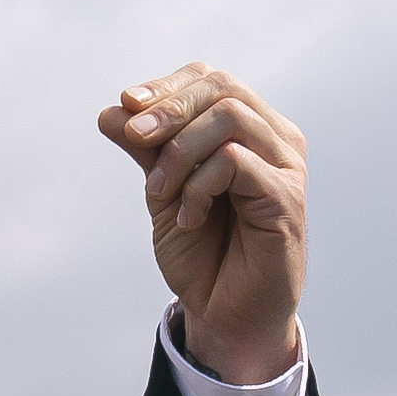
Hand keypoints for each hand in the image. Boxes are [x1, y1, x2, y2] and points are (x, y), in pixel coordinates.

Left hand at [98, 64, 306, 385]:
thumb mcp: (164, 193)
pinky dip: (199, 184)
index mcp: (251, 130)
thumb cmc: (204, 255)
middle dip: (168, 109)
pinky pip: (235, 161)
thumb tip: (110, 110)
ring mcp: (286, 166)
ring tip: (160, 194)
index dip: (166, 87)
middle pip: (222, 88)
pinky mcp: (286, 197)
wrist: (226, 315)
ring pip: (229, 117)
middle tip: (134, 138)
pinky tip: (188, 218)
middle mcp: (276, 139)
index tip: (125, 106)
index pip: (211, 80)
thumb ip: (146, 151)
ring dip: (180, 152)